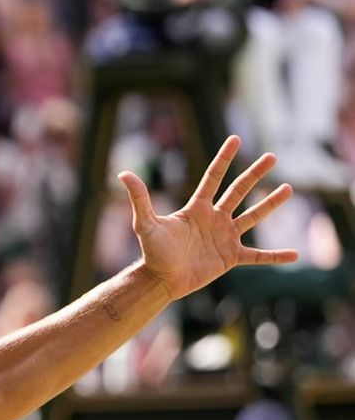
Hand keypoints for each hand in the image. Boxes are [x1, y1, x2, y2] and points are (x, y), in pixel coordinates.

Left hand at [120, 135, 296, 300]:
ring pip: (252, 217)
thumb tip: (123, 174)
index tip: (235, 139)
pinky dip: (276, 256)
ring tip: (288, 189)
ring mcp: (225, 237)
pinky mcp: (231, 257)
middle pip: (238, 191)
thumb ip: (140, 199)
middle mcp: (214, 219)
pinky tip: (295, 255)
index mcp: (197, 208)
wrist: (160, 280)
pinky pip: (258, 256)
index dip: (224, 158)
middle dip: (255, 174)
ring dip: (270, 204)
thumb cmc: (152, 252)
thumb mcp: (146, 223)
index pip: (213, 177)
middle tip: (272, 156)